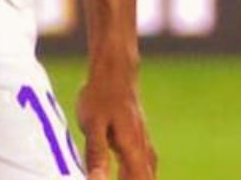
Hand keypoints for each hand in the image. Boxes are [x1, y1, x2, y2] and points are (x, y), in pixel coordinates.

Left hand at [76, 61, 156, 178]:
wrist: (114, 72)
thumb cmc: (100, 97)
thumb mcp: (92, 126)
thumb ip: (97, 155)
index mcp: (132, 150)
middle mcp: (142, 149)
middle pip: (146, 179)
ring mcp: (143, 142)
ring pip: (148, 172)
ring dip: (139, 179)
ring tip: (125, 179)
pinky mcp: (139, 136)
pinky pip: (145, 163)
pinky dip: (141, 173)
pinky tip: (135, 174)